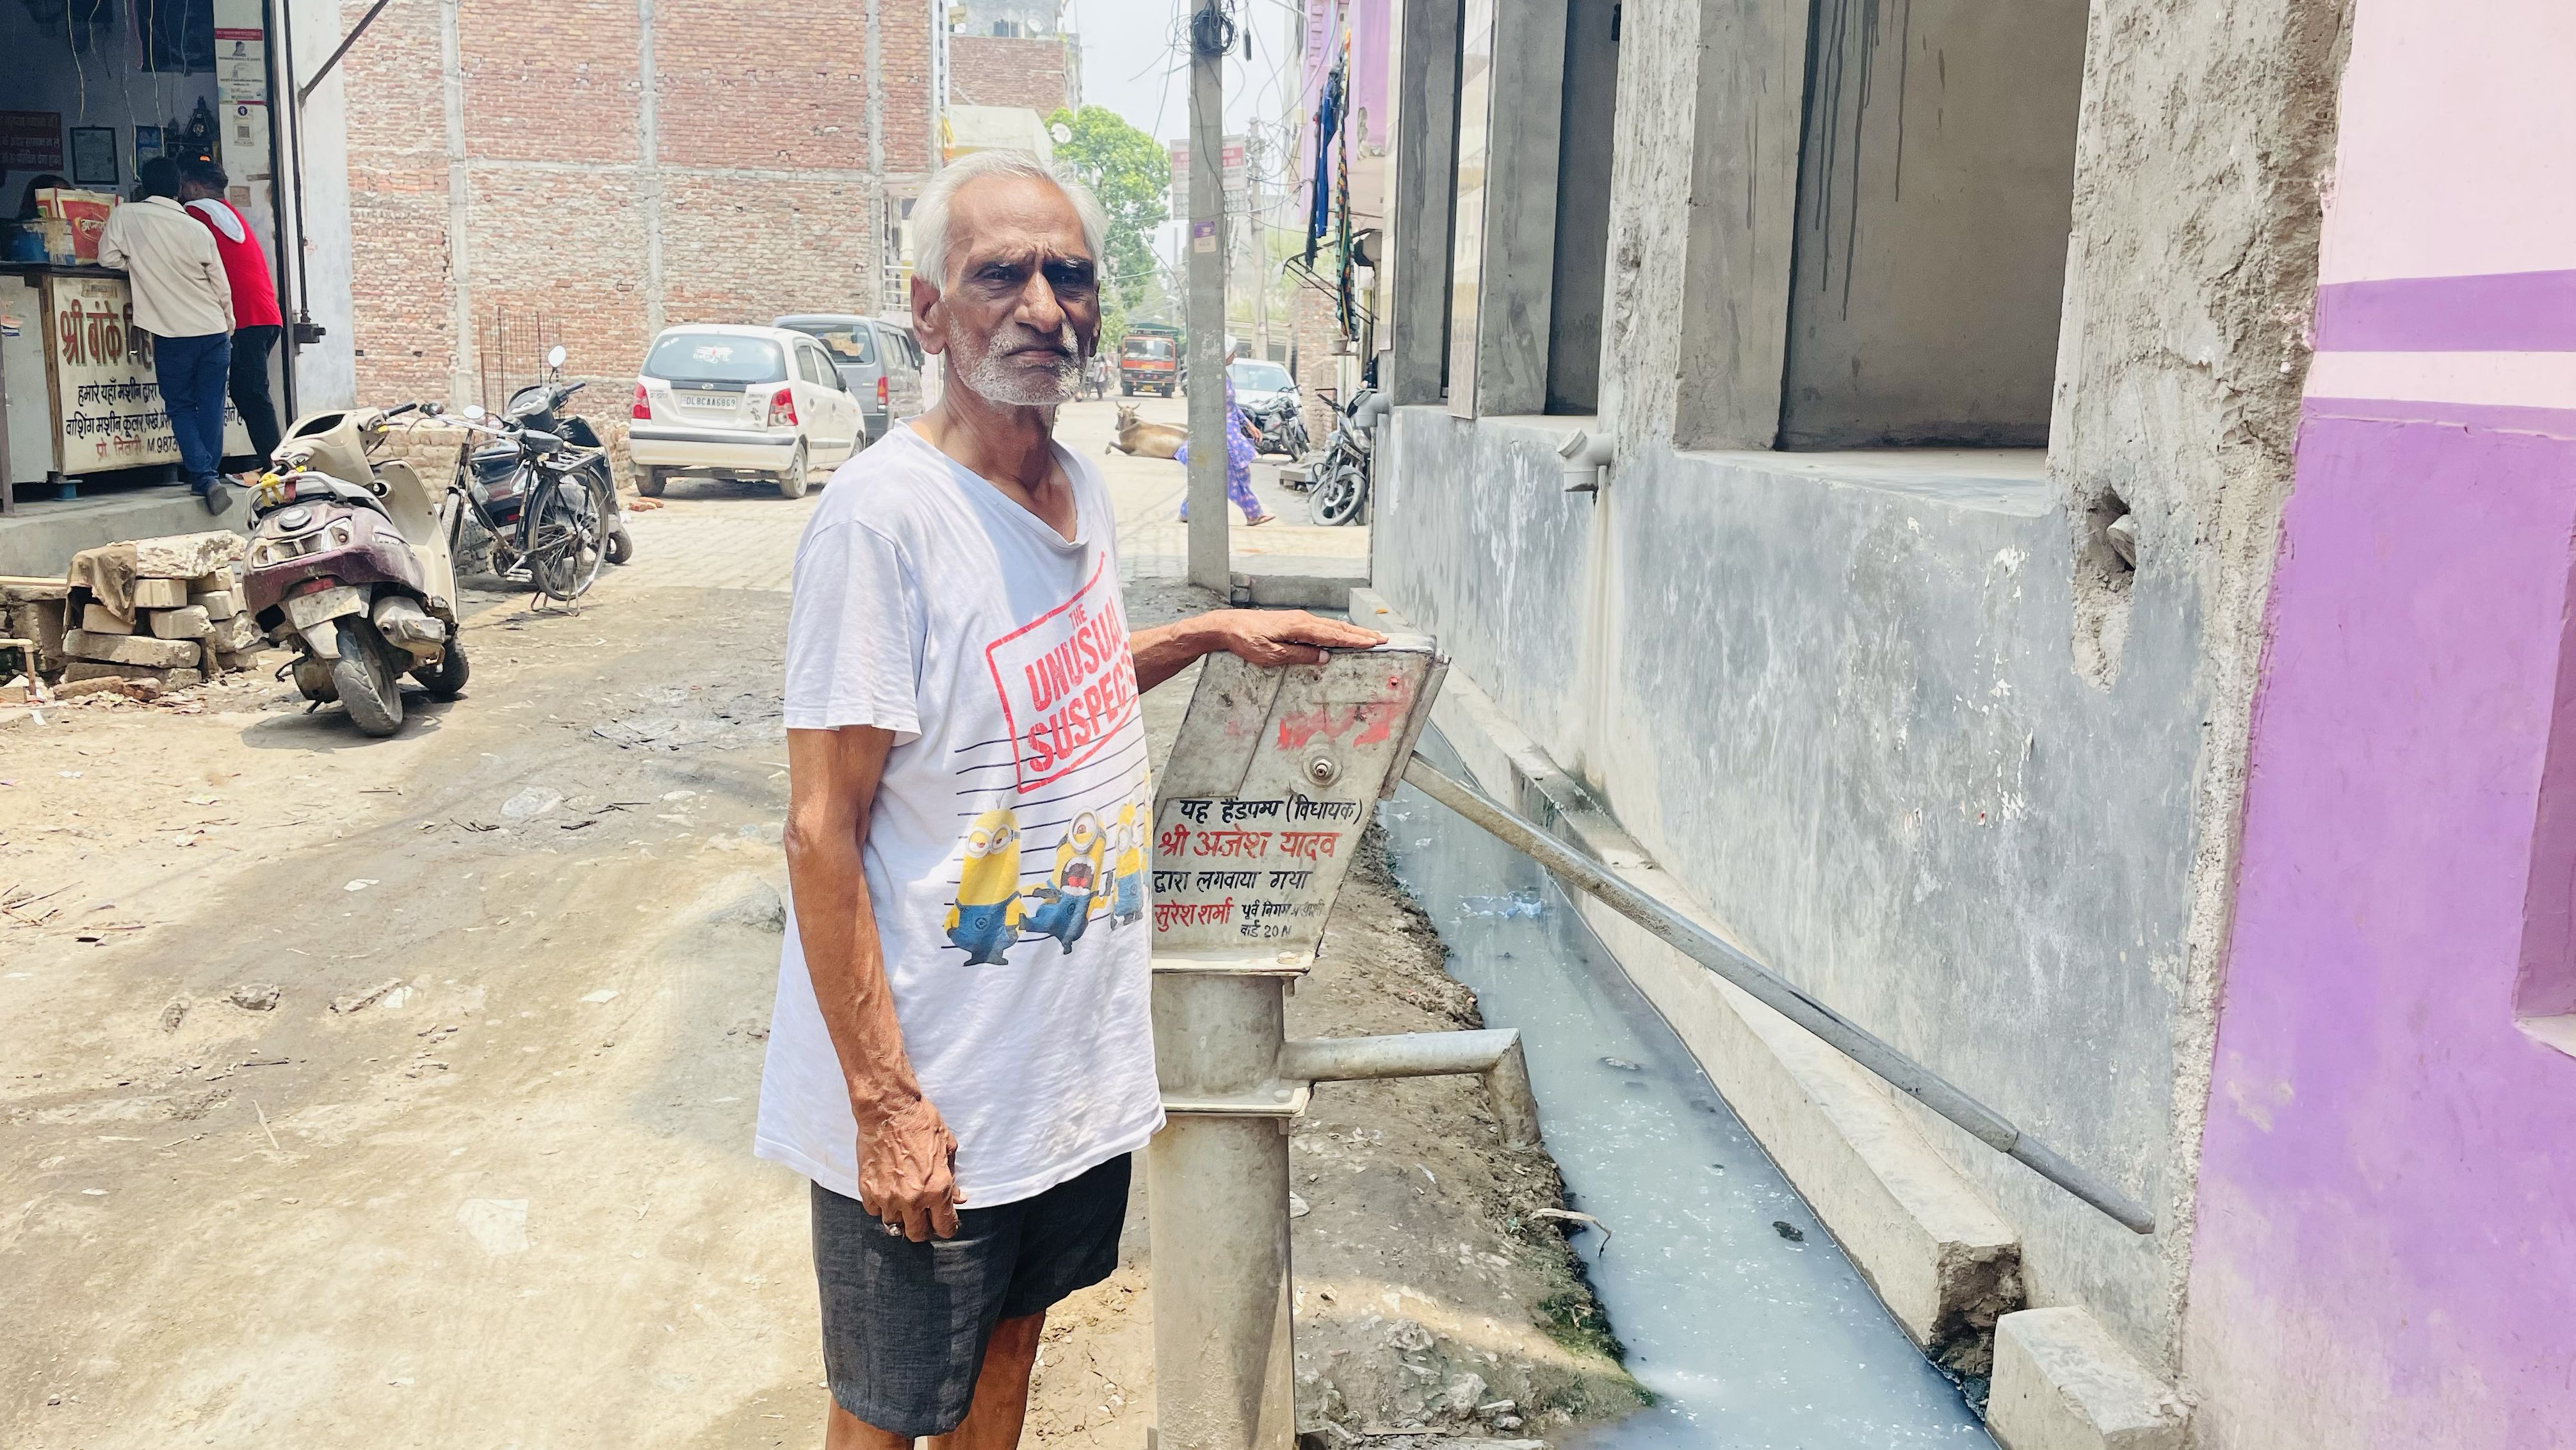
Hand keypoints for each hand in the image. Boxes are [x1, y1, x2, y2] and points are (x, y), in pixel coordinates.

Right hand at [855, 1097, 964, 1241]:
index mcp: (937, 1189)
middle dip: (924, 1229)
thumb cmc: (920, 1123)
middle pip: (917, 1234)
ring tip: (903, 1203)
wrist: (888, 1109)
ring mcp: (887, 1197)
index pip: (944, 1227)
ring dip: (900, 1217)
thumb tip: (958, 1197)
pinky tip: (887, 1192)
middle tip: (924, 1217)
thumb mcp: (947, 1147)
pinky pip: (874, 1211)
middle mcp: (913, 1198)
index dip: (947, 1228)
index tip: (945, 1224)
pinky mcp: (868, 1190)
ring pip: (894, 1225)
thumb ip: (952, 1176)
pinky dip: (880, 1206)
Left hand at [1197, 609, 1385, 666]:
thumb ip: (1299, 655)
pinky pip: (1321, 627)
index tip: (1374, 642)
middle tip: (1382, 638)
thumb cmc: (1247, 640)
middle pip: (1338, 628)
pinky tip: (1342, 634)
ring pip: (1331, 626)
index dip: (1356, 640)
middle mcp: (1302, 619)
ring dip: (1351, 632)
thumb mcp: (1271, 654)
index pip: (1334, 635)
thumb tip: (1324, 657)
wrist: (1228, 625)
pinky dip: (1337, 631)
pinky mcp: (1293, 622)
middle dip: (1361, 634)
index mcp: (1300, 626)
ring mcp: (1298, 619)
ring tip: (1369, 636)